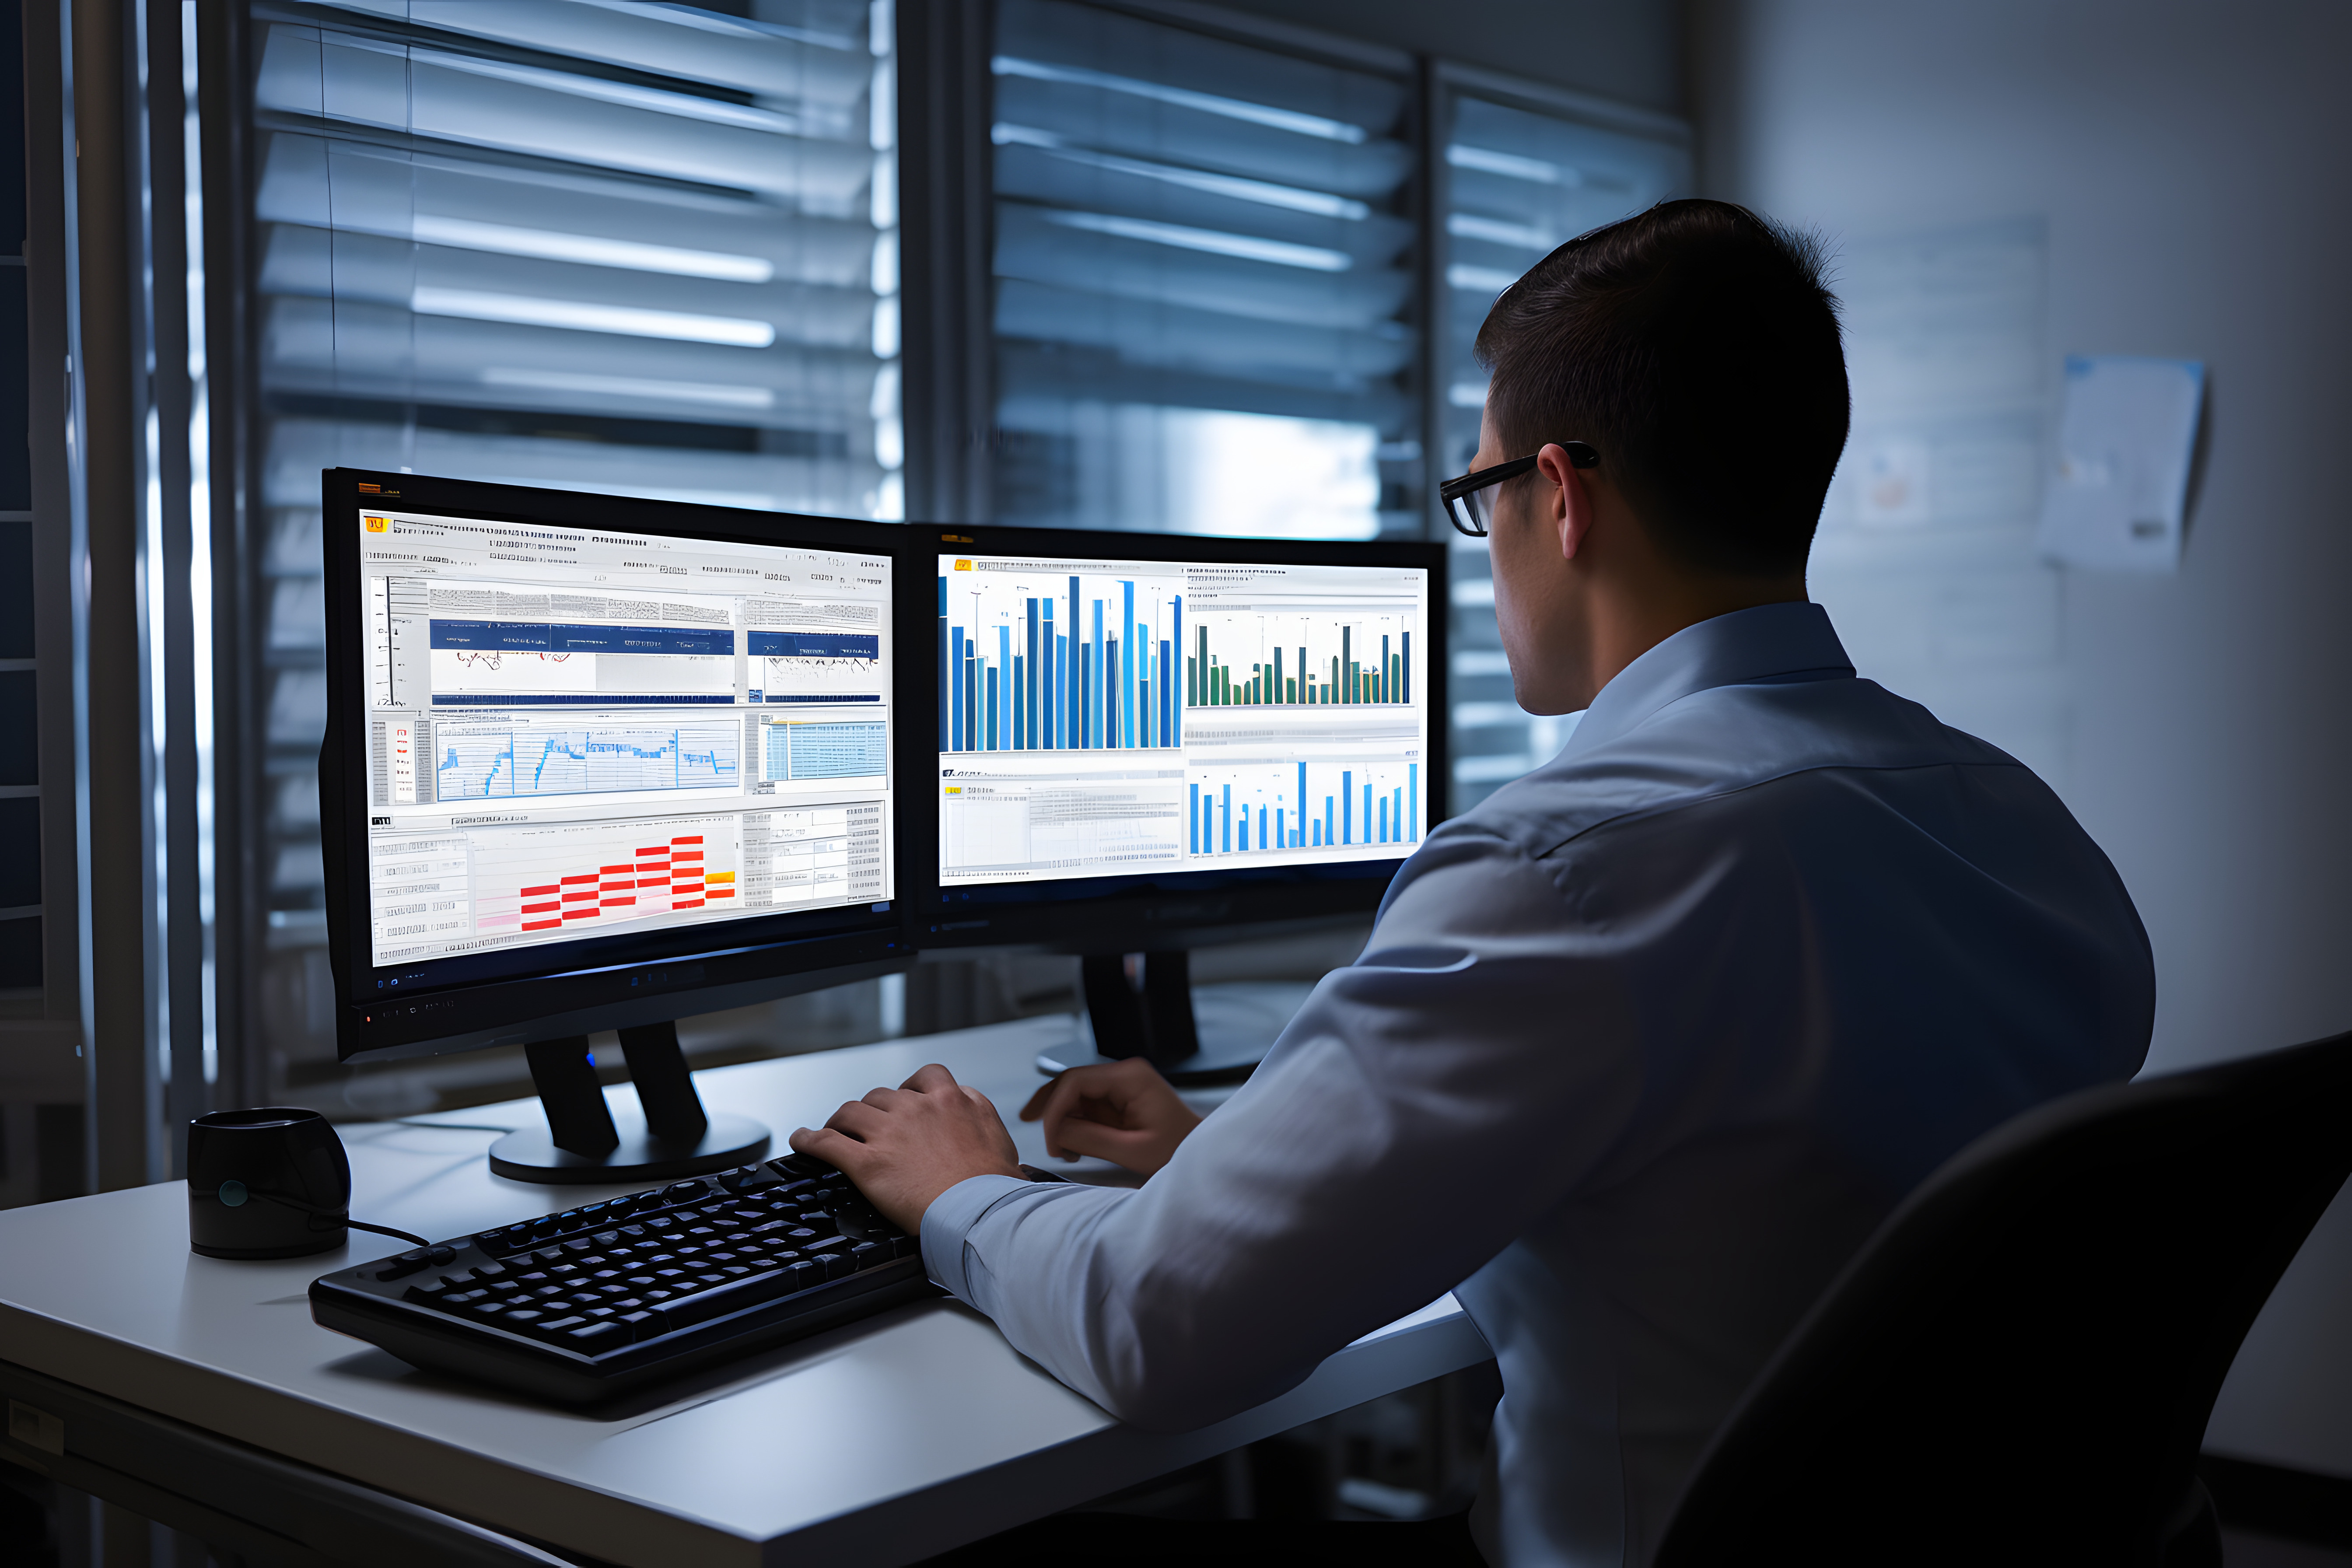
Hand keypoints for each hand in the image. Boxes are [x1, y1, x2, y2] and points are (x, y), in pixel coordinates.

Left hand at [790, 1063, 1023, 1233]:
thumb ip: (978, 1109)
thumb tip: (966, 1100)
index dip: (911, 1090)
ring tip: (834, 1131)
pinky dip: (809, 1139)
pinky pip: (826, 1142)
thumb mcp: (998, 1133)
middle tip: (870, 1128)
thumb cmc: (994, 1184)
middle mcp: (916, 1110)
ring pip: (850, 1113)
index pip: (926, 1077)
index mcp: (951, 1100)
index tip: (907, 1101)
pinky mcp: (867, 1164)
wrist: (982, 1213)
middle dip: (874, 1110)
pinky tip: (802, 1140)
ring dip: (841, 1121)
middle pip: (882, 1096)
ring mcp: (889, 1135)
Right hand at [1019, 1057, 1201, 1176]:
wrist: (1202, 1155)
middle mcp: (1123, 1074)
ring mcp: (1120, 1085)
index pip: (1075, 1081)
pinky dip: (1073, 1124)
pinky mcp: (1118, 1100)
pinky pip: (1085, 1106)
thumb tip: (1055, 1131)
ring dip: (1061, 1119)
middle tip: (1036, 1133)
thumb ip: (1090, 1139)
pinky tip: (1073, 1146)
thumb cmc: (1178, 1151)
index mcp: (1130, 1077)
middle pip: (1070, 1083)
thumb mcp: (1132, 1151)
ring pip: (1073, 1094)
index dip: (1054, 1108)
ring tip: (1061, 1149)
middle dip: (1051, 1110)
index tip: (1050, 1139)